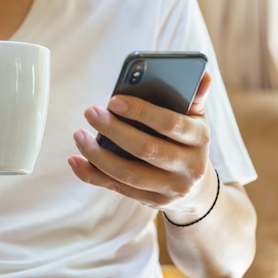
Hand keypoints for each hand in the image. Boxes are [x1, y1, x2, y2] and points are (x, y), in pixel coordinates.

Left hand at [68, 73, 218, 216]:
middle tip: (90, 112)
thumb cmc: (187, 142)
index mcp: (199, 139)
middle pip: (146, 149)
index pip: (170, 124)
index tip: (113, 100)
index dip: (141, 112)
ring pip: (128, 174)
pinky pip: (117, 188)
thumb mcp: (196, 120)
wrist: (197, 188)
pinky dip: (92, 175)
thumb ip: (193, 98)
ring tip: (79, 135)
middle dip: (114, 130)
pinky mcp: (152, 202)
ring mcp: (171, 189)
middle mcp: (189, 167)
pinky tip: (75, 160)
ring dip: (98, 155)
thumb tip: (202, 75)